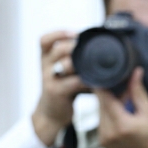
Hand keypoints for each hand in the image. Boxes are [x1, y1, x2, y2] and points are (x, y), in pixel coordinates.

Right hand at [31, 30, 87, 145]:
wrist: (51, 113)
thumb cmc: (64, 89)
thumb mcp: (65, 72)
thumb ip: (77, 60)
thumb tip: (102, 48)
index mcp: (46, 58)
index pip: (45, 40)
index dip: (58, 34)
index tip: (75, 33)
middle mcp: (45, 66)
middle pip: (57, 49)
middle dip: (75, 47)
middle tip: (90, 48)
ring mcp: (49, 79)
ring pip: (64, 64)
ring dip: (81, 62)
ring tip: (96, 64)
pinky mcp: (55, 91)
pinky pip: (73, 82)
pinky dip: (87, 80)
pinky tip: (96, 80)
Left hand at [96, 67, 147, 147]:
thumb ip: (138, 92)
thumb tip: (135, 72)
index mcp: (121, 124)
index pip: (104, 97)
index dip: (104, 84)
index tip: (107, 74)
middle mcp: (108, 132)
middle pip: (100, 104)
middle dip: (109, 94)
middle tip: (122, 89)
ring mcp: (103, 138)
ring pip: (100, 112)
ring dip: (109, 105)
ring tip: (125, 104)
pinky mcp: (102, 142)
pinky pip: (101, 122)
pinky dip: (109, 116)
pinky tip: (122, 115)